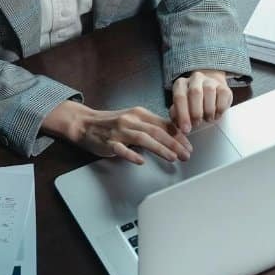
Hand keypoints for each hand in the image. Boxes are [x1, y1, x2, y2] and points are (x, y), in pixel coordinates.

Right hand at [43, 101, 191, 164]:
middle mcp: (130, 120)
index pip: (163, 124)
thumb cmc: (111, 123)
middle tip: (186, 154)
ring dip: (159, 148)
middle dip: (174, 143)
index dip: (178, 135)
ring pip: (143, 139)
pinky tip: (141, 161)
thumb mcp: (133, 119)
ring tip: (172, 157)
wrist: (85, 123)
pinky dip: (131, 155)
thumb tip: (173, 135)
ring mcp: (119, 131)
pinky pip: (121, 149)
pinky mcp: (108, 142)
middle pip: (156, 131)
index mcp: (139, 113)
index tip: (188, 145)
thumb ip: (151, 126)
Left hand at [170, 70, 233, 133]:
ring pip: (209, 92)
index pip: (179, 97)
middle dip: (195, 112)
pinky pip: (222, 97)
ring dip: (208, 111)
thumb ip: (177, 114)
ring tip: (207, 119)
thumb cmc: (193, 102)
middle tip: (196, 124)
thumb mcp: (182, 107)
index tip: (186, 129)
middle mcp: (195, 79)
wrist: (211, 90)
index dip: (182, 115)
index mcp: (181, 84)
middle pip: (194, 92)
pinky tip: (216, 114)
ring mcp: (210, 81)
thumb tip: (177, 123)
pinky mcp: (224, 87)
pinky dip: (219, 110)